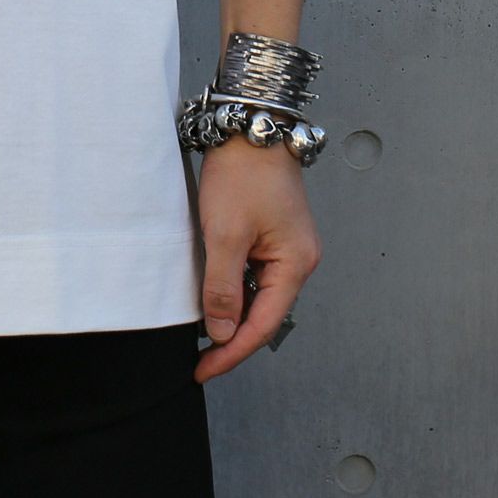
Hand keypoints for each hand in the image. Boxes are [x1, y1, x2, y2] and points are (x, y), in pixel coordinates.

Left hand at [193, 134, 321, 382]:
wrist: (250, 126)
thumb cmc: (242, 174)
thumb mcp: (225, 234)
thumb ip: (223, 288)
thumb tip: (222, 333)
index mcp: (295, 265)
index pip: (262, 326)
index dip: (232, 352)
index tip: (203, 370)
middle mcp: (298, 260)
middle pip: (263, 313)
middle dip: (232, 337)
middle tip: (199, 358)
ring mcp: (286, 246)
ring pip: (257, 294)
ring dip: (232, 312)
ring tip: (201, 331)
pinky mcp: (272, 233)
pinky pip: (254, 273)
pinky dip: (234, 287)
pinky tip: (213, 293)